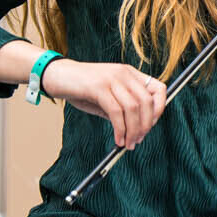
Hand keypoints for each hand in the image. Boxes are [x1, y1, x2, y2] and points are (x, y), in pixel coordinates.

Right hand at [39, 59, 168, 149]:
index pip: (159, 89)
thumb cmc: (81, 88)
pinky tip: (118, 139)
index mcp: (130, 74)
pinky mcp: (98, 87)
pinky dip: (120, 129)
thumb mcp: (107, 97)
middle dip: (146, 125)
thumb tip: (137, 130)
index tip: (151, 125)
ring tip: (128, 143)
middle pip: (147, 102)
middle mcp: (124, 73)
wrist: (56, 75)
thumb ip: (122, 109)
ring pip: (133, 108)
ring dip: (133, 130)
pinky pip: (116, 112)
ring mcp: (111, 79)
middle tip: (138, 140)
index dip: (160, 108)